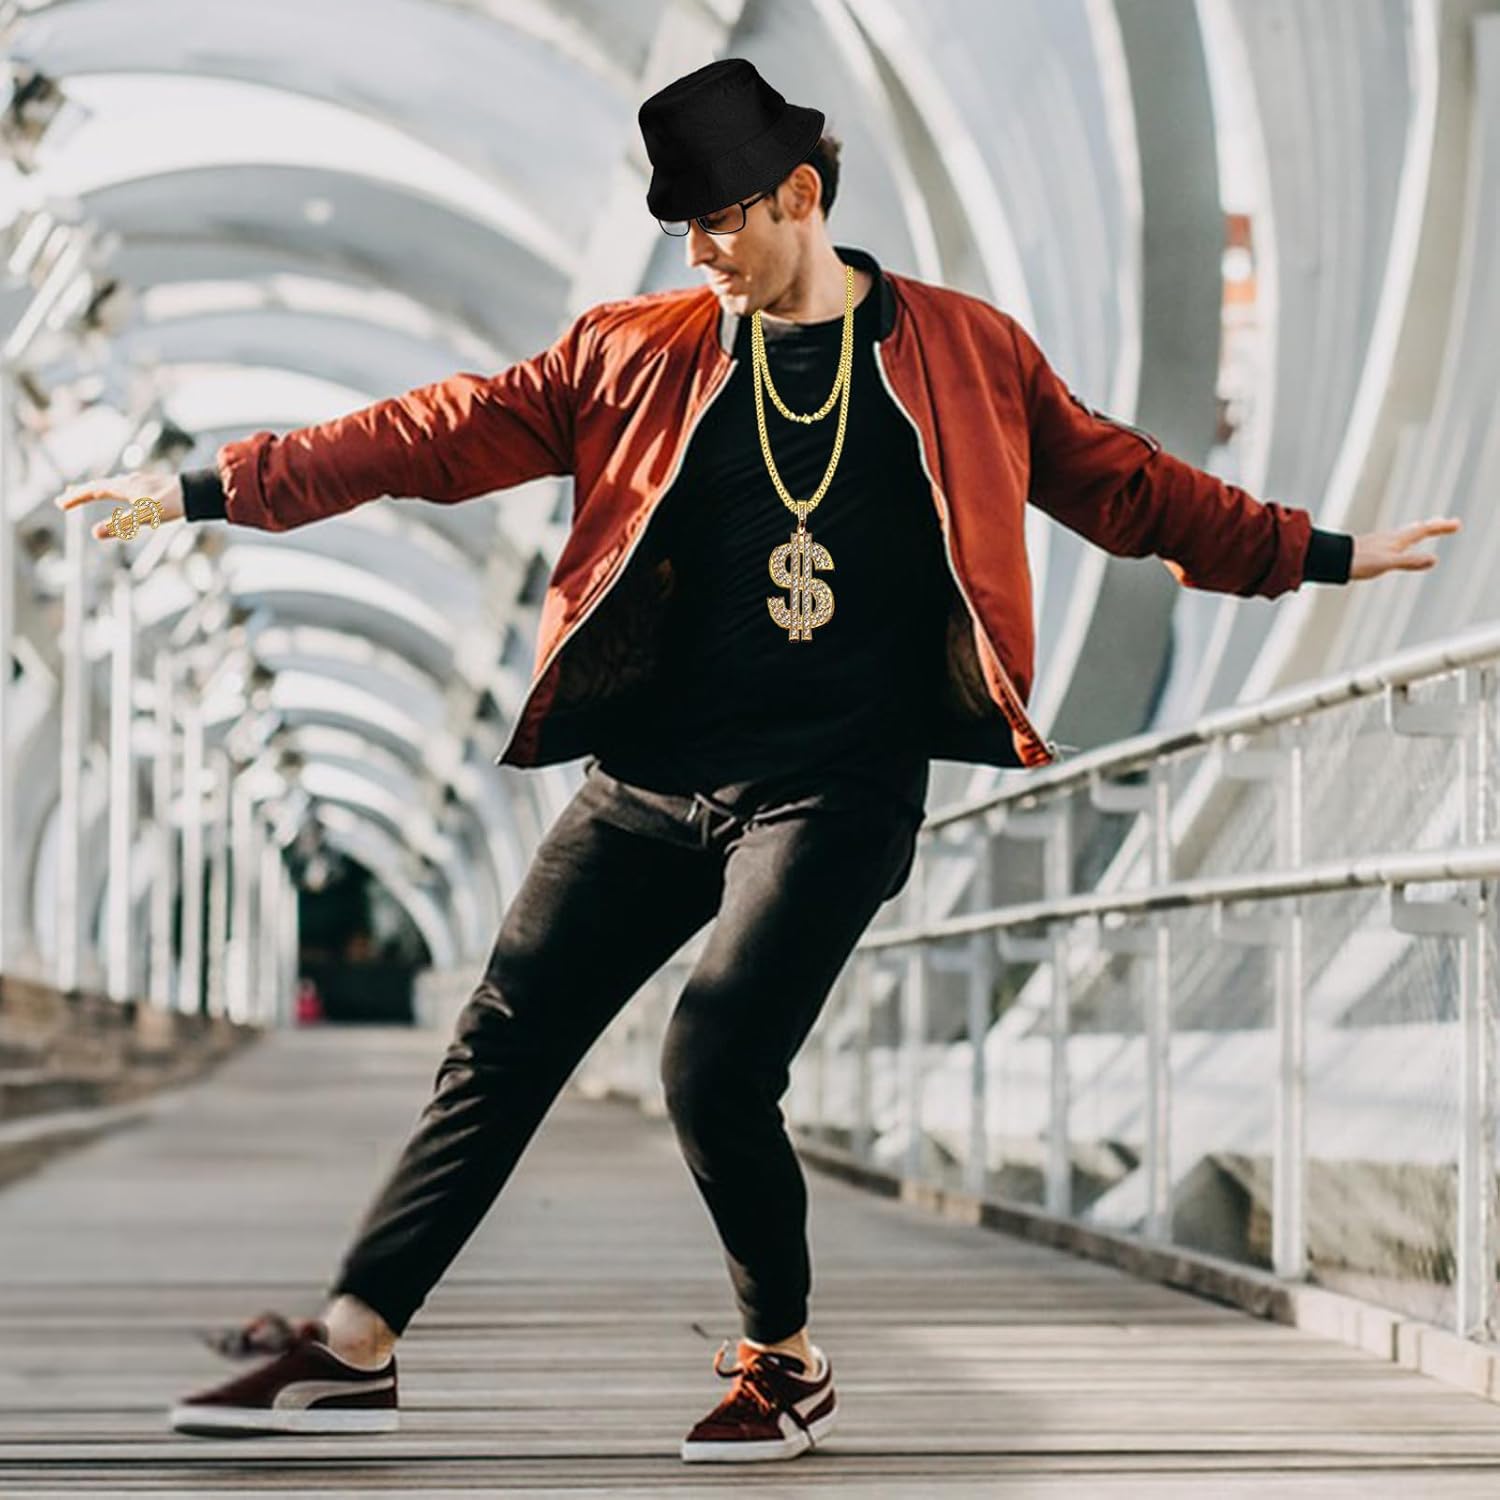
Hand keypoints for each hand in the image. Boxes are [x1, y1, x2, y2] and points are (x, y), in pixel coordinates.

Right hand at [52, 470, 184, 539]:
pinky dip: (113, 489)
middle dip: (81, 493)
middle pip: (99, 485)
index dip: (76, 497)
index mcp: (125, 487)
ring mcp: (141, 482)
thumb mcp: (144, 517)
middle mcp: (131, 481)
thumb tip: (94, 533)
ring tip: (87, 492)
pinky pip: (125, 486)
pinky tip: (120, 491)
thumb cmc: (172, 504)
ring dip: (96, 489)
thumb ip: (120, 525)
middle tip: (64, 498)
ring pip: (112, 484)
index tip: (61, 503)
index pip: (93, 490)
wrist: (197, 492)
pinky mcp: (152, 486)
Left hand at [1349, 517, 1460, 580]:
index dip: (1441, 527)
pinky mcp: (1371, 548)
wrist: (1331, 560)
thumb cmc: (1358, 561)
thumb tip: (1434, 559)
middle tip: (1448, 523)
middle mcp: (1390, 538)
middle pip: (1417, 529)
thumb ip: (1410, 561)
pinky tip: (1396, 544)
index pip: (1424, 530)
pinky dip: (1404, 538)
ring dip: (1419, 530)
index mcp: (1397, 540)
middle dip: (1434, 526)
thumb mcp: (1387, 563)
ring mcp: (1380, 542)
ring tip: (1425, 528)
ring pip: (1405, 533)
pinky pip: (1394, 541)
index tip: (1457, 523)